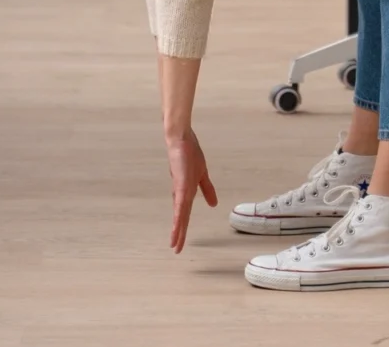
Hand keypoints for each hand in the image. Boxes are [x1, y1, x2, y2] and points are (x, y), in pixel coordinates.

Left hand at [166, 128, 217, 253]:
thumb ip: (207, 190)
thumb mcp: (201, 174)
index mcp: (184, 192)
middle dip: (179, 234)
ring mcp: (180, 189)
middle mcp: (180, 193)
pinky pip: (181, 202)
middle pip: (181, 217)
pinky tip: (177, 225)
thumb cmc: (189, 153)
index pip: (184, 214)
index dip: (182, 228)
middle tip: (176, 250)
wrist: (181, 138)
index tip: (178, 242)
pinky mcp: (181, 183)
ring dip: (178, 229)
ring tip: (175, 244)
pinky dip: (179, 214)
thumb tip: (214, 204)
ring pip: (179, 214)